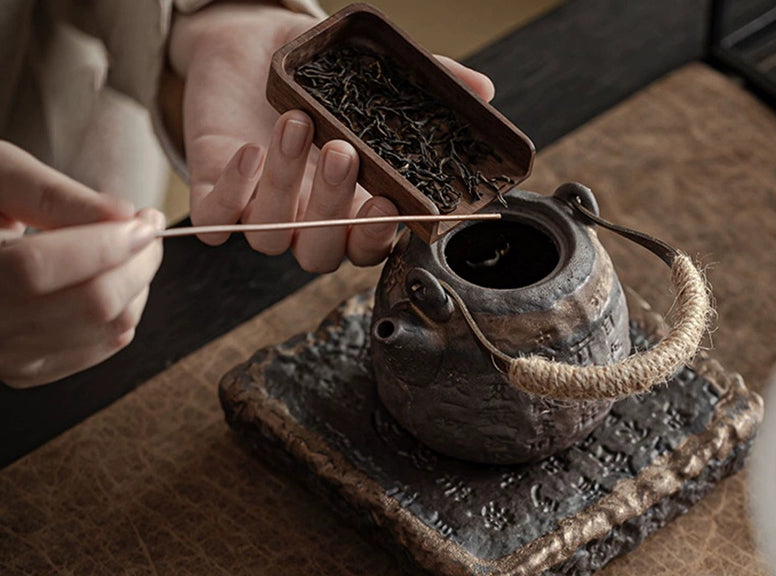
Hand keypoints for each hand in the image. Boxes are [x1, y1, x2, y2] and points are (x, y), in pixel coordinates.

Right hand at [0, 142, 163, 387]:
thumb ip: (50, 194)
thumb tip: (122, 215)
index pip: (38, 268)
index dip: (102, 243)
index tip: (145, 219)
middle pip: (89, 304)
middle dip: (137, 263)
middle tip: (148, 227)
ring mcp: (11, 358)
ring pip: (109, 327)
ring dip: (137, 285)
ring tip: (133, 249)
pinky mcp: (34, 370)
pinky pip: (106, 344)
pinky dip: (126, 308)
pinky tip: (118, 279)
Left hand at [169, 5, 494, 271]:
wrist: (248, 45)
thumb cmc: (316, 74)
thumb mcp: (372, 78)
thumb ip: (427, 88)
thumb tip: (483, 92)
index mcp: (349, 207)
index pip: (368, 247)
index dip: (377, 236)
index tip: (389, 202)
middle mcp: (306, 221)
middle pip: (320, 254)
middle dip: (331, 212)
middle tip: (342, 153)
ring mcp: (261, 212)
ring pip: (272, 237)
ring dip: (286, 186)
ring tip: (297, 123)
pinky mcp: (216, 196)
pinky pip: (219, 222)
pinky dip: (233, 191)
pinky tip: (248, 150)